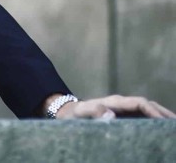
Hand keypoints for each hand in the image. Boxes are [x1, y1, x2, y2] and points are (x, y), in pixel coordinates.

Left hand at [53, 95, 175, 118]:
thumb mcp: (81, 112)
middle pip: (148, 105)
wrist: (68, 113)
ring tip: (173, 127)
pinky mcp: (122, 117)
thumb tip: (112, 116)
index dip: (153, 110)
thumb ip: (94, 112)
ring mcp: (123, 110)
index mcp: (114, 102)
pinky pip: (141, 118)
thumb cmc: (74, 114)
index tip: (164, 120)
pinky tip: (160, 131)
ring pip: (147, 111)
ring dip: (161, 117)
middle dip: (163, 113)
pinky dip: (153, 122)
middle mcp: (122, 104)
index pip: (139, 103)